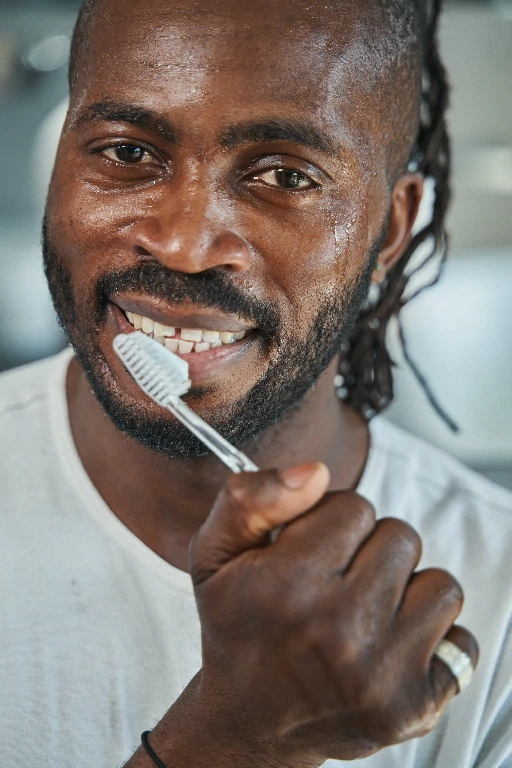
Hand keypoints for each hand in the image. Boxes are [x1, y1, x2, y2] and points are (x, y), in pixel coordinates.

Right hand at [189, 462, 478, 766]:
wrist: (252, 722)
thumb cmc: (238, 629)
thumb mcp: (215, 555)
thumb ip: (250, 498)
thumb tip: (315, 472)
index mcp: (287, 586)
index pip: (355, 507)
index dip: (332, 524)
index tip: (312, 553)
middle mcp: (339, 630)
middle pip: (401, 537)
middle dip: (371, 552)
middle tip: (338, 585)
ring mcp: (382, 672)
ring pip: (439, 583)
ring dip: (407, 592)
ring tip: (367, 615)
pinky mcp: (415, 704)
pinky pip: (462, 637)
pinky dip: (434, 637)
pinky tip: (393, 648)